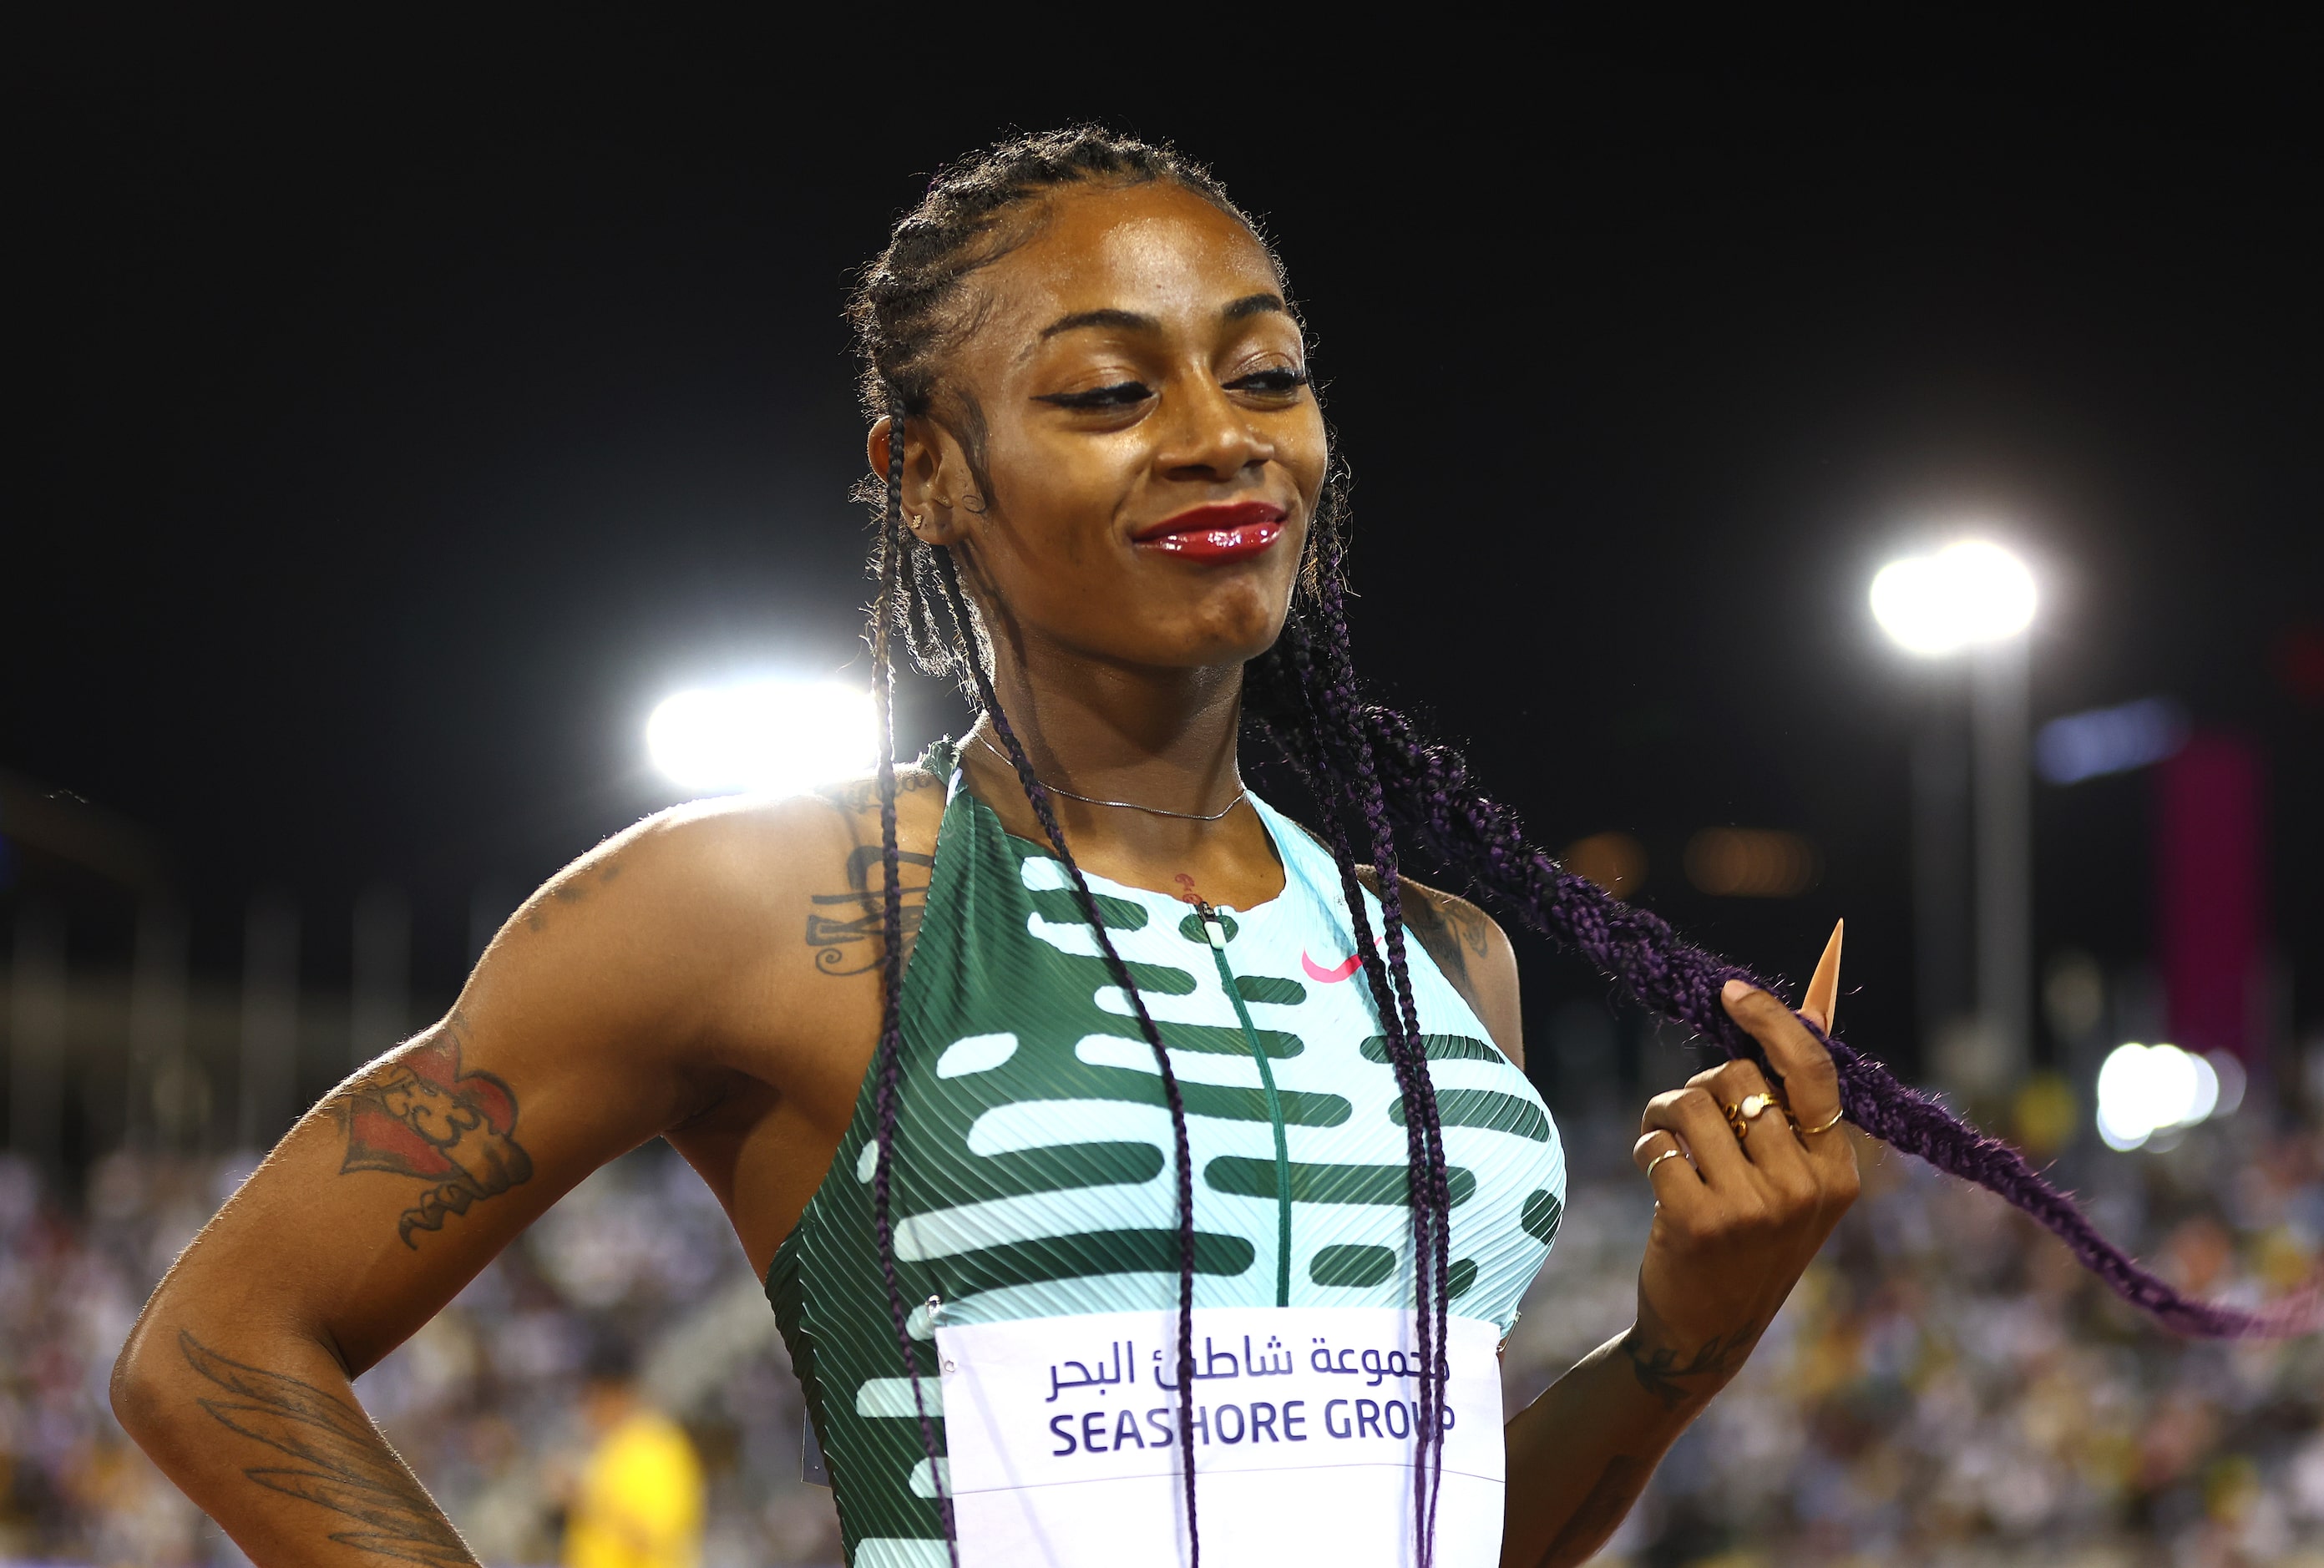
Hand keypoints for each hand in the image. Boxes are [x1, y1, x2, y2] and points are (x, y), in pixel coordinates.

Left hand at [1621, 922, 1858, 1407]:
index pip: (1812, 1070)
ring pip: (1691, 1102)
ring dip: (1663, 1112)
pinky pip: (1657, 1144)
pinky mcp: (1700, 1221)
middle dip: (1701, 1086)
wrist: (1706, 1333)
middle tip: (1689, 1122)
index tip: (1731, 992)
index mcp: (1839, 1172)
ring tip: (1664, 1140)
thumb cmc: (1745, 1243)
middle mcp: (1805, 1187)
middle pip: (1737, 1077)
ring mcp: (1754, 1207)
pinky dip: (1645, 1148)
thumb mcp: (1790, 1186)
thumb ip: (1793, 1114)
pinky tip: (1654, 1175)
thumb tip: (1801, 1016)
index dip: (1771, 1021)